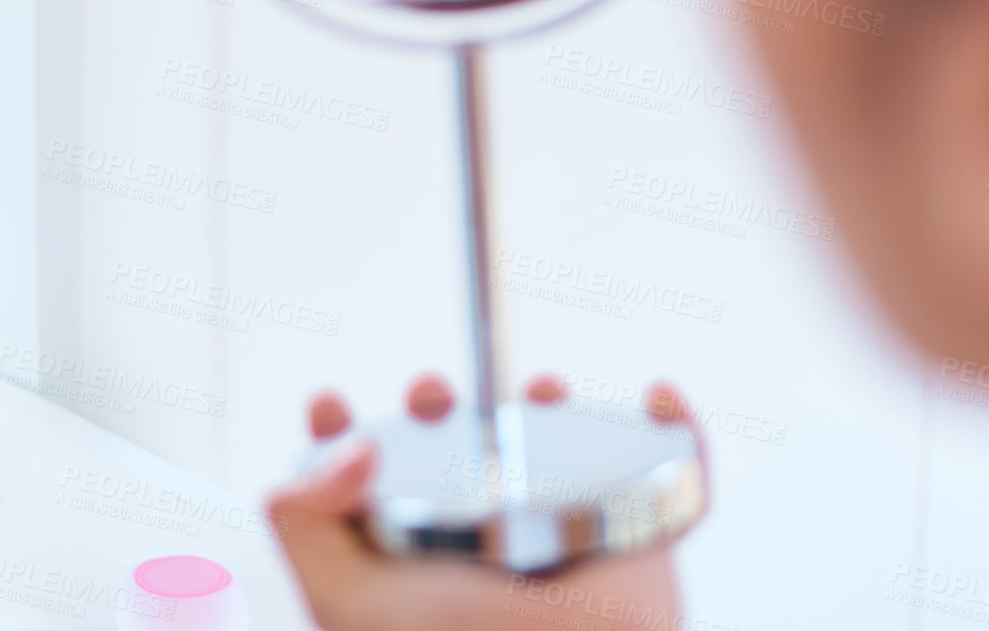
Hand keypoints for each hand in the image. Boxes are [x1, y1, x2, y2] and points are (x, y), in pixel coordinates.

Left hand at [267, 374, 697, 630]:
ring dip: (554, 402)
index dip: (347, 443)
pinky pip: (677, 470)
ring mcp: (571, 541)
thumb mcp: (353, 600)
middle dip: (442, 405)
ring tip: (543, 387)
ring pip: (562, 448)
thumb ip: (308, 525)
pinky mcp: (643, 535)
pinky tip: (657, 400)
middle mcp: (495, 551)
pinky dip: (680, 426)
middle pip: (464, 457)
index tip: (331, 403)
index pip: (376, 497)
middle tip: (430, 393)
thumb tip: (351, 445)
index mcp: (427, 567)